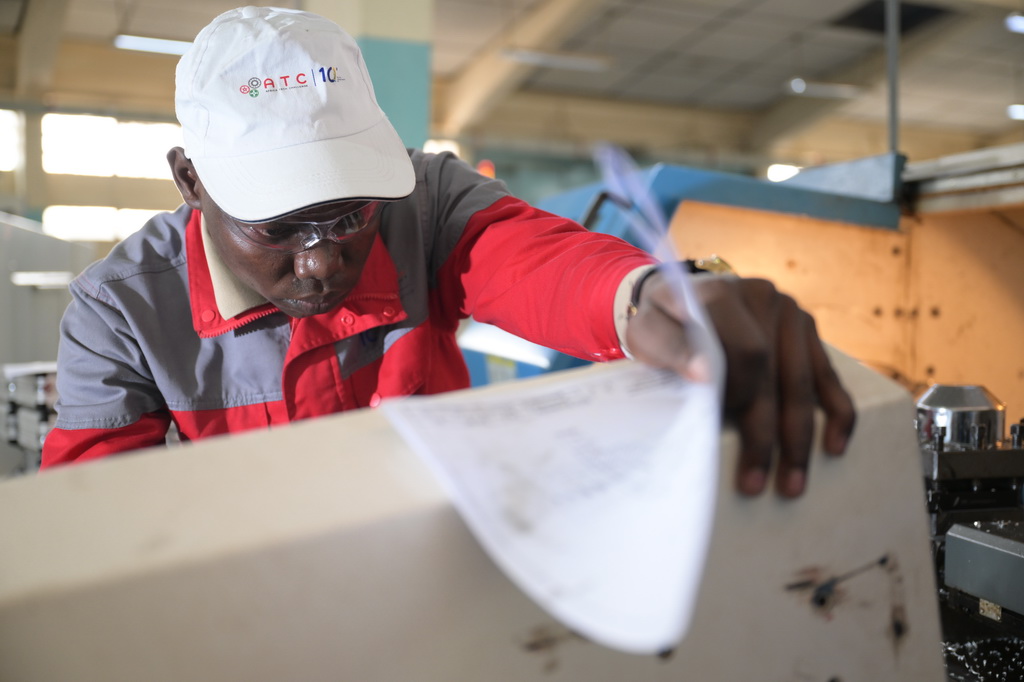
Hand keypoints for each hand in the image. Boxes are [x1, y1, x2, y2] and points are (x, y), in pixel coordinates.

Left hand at [624, 270, 855, 497]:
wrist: (676, 305)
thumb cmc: (662, 327)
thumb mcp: (647, 332)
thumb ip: (668, 346)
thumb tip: (704, 373)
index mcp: (723, 294)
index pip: (748, 352)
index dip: (741, 395)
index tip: (723, 429)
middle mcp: (763, 296)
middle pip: (776, 373)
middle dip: (766, 433)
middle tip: (755, 481)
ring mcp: (790, 312)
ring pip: (804, 382)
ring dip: (799, 438)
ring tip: (790, 482)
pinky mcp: (807, 329)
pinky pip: (828, 374)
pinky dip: (836, 413)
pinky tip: (834, 446)